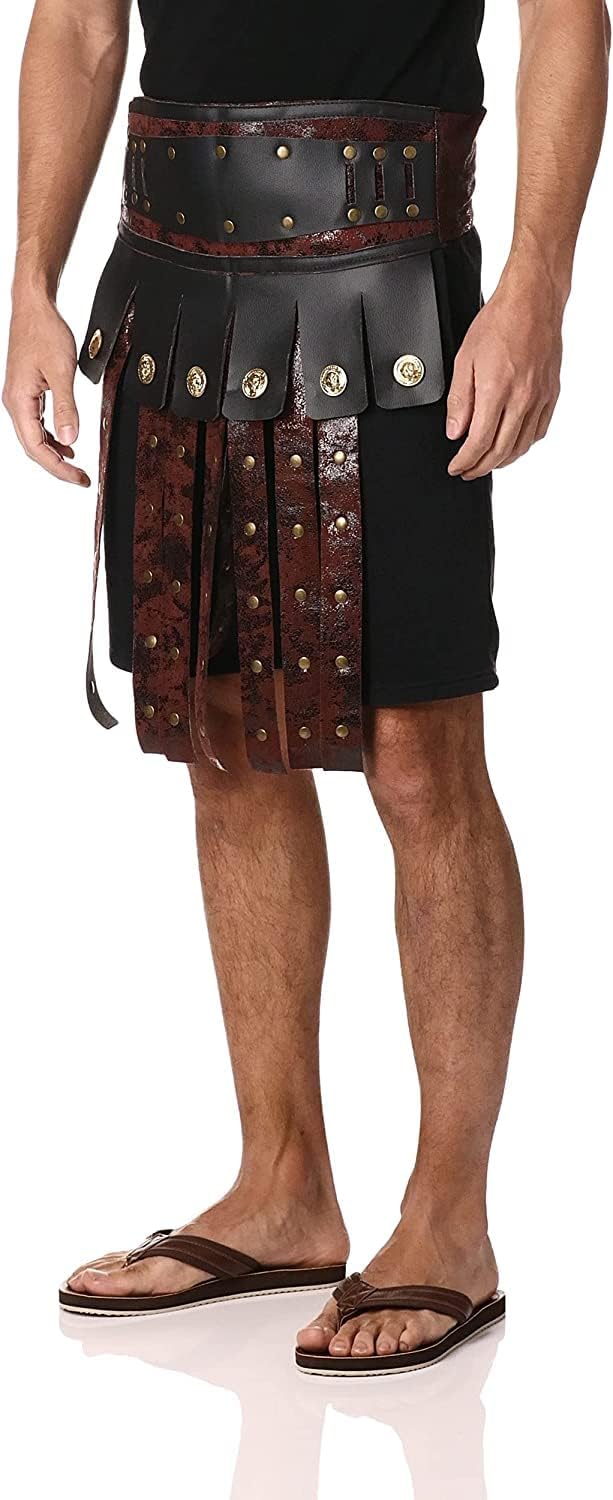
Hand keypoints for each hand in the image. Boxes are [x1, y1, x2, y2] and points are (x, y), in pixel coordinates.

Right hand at [3, 290, 90, 486]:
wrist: (34, 307)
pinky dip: (51, 438)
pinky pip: (36, 424)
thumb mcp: (61, 371)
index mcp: (19, 402)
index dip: (58, 468)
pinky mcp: (26, 392)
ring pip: (34, 437)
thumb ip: (66, 408)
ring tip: (76, 467)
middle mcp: (15, 403)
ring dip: (55, 454)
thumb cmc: (44, 332)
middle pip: (33, 448)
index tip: (79, 478)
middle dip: (57, 466)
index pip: (36, 448)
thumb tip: (70, 440)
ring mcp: (19, 399)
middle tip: (82, 479)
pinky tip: (66, 444)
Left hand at [446, 270, 562, 480]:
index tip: (455, 467)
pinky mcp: (551, 394)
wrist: (532, 302)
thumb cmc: (498, 323)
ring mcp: (539, 397)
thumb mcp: (464, 359)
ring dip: (502, 460)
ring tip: (486, 462)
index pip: (479, 442)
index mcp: (496, 390)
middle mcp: (521, 398)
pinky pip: (538, 431)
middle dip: (480, 467)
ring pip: (522, 445)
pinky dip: (523, 445)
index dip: (465, 461)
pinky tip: (512, 444)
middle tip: (467, 471)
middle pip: (500, 450)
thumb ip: (460, 400)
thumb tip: (455, 431)